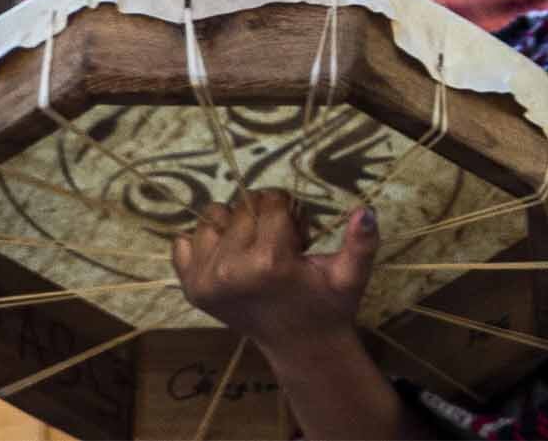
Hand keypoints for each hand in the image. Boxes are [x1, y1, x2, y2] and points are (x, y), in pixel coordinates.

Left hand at [171, 190, 375, 349]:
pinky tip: (226, 259)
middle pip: (243, 206)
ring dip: (233, 227)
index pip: (272, 200)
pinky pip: (183, 243)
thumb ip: (362, 243)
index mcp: (269, 262)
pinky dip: (202, 244)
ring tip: (254, 252)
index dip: (289, 213)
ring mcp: (205, 281)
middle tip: (279, 248)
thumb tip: (364, 211)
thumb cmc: (328, 305)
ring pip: (214, 216)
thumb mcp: (351, 275)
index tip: (298, 238)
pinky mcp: (191, 290)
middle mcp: (230, 270)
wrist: (301, 347)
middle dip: (263, 218)